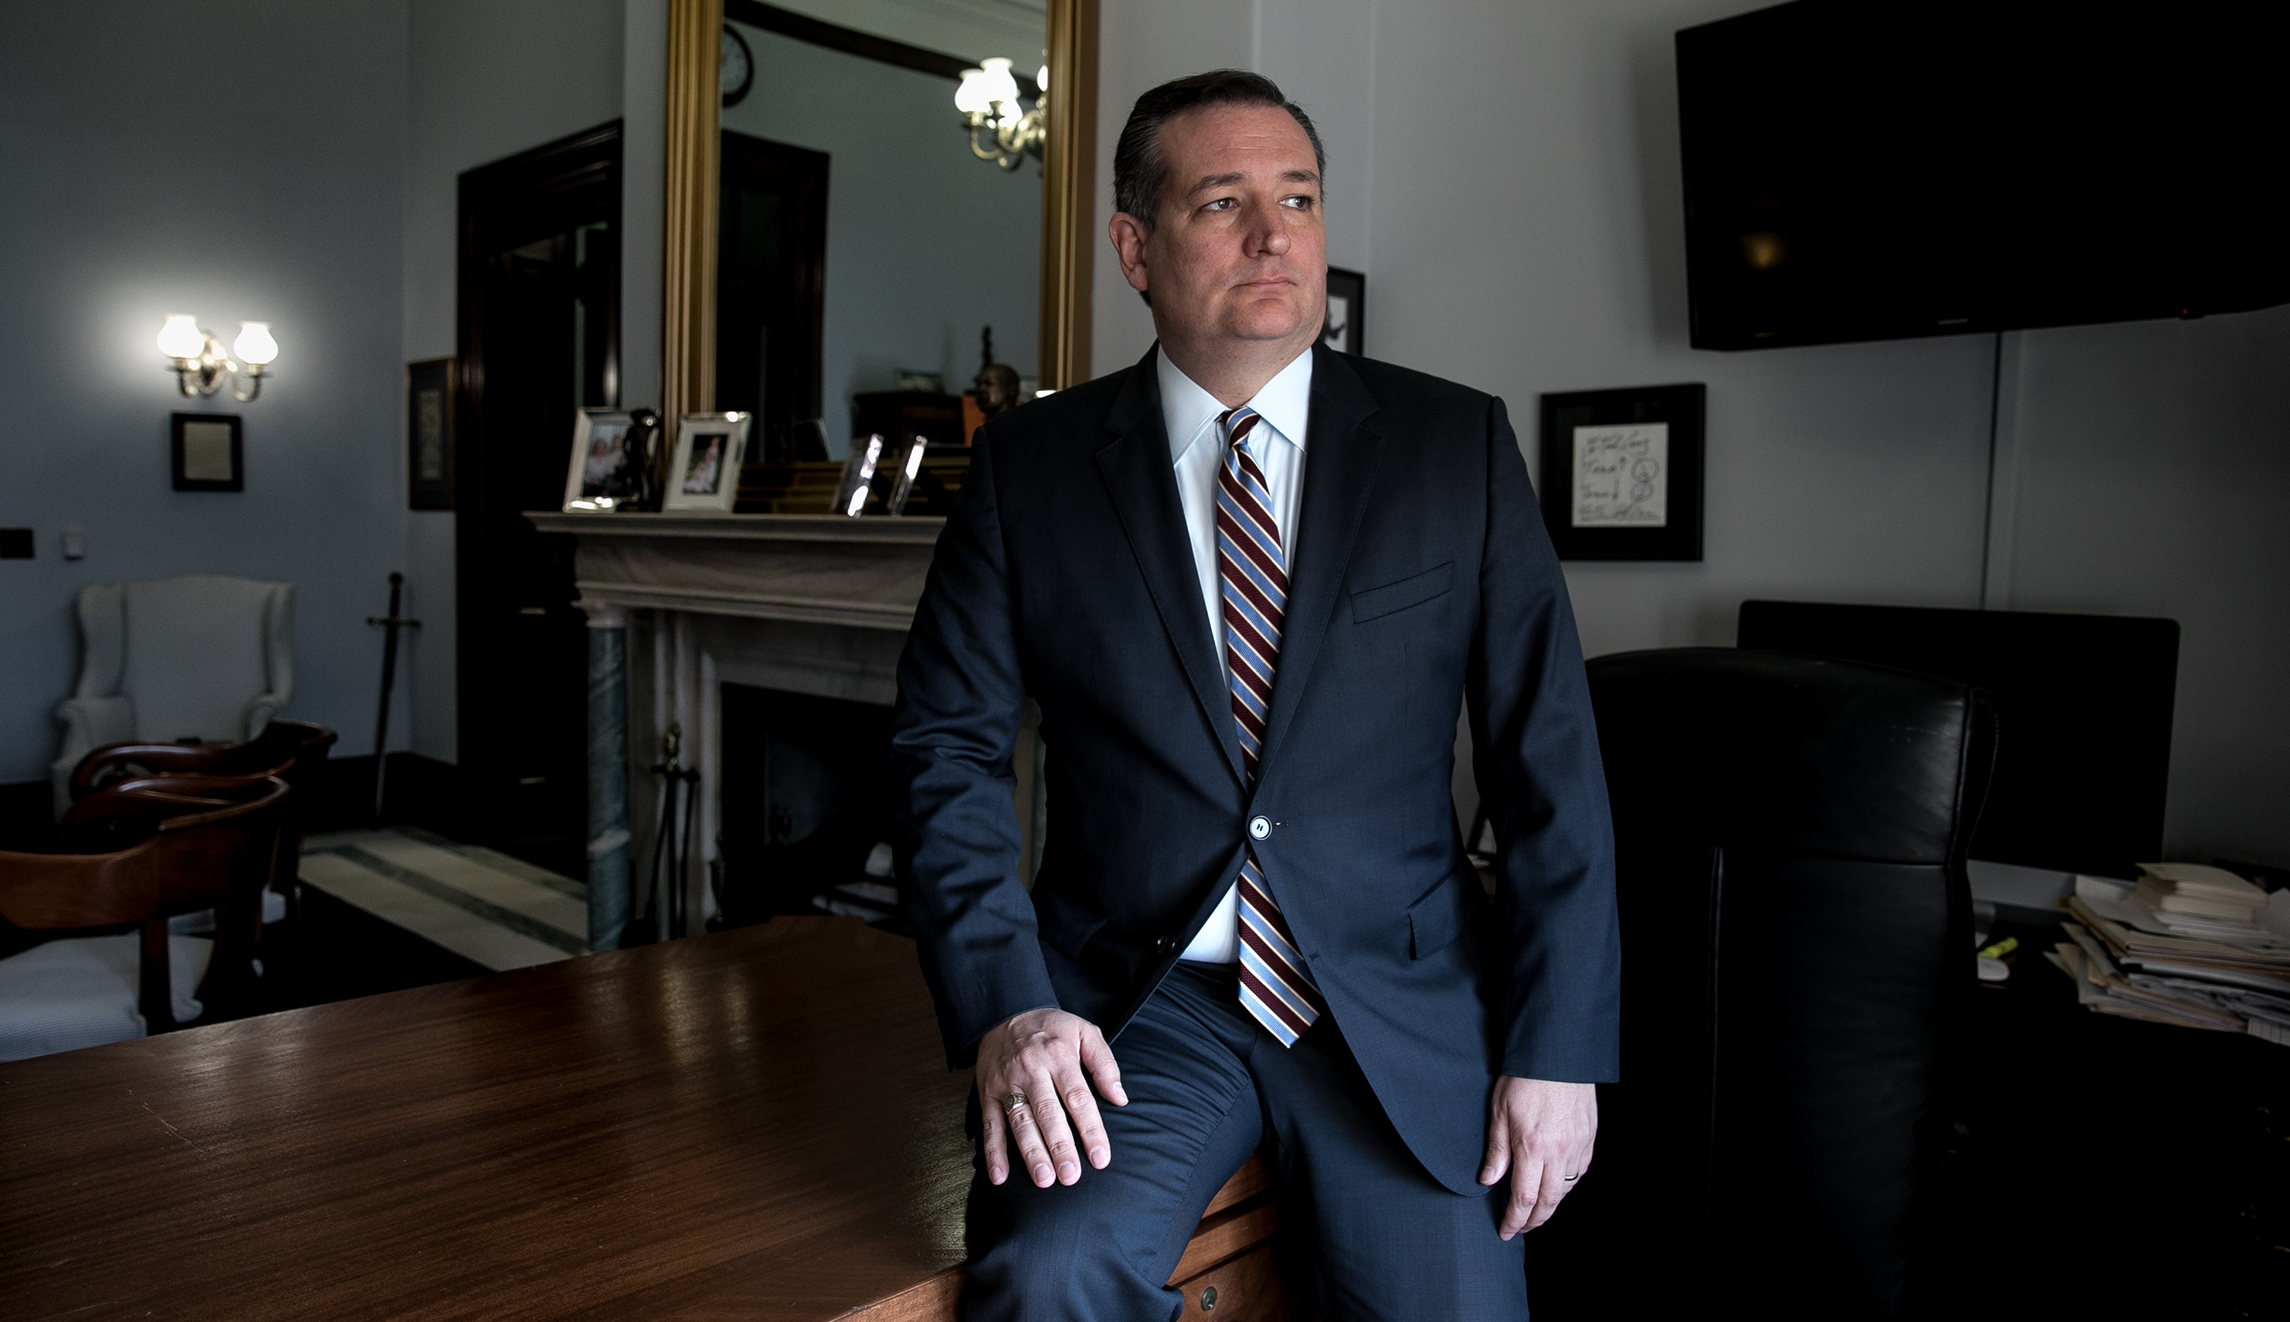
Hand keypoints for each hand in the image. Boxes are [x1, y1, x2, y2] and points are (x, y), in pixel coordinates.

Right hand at [976, 1008, 1128, 1188]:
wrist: (1004, 1011)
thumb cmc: (1051, 1028)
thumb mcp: (1085, 1031)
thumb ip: (1105, 1064)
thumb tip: (1120, 1098)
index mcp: (1059, 1056)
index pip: (1078, 1098)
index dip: (1090, 1130)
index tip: (1100, 1158)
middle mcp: (1032, 1070)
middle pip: (1048, 1113)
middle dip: (1060, 1147)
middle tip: (1070, 1176)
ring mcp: (1007, 1083)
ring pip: (1020, 1122)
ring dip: (1030, 1152)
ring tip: (1043, 1179)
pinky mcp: (986, 1092)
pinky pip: (989, 1124)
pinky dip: (992, 1152)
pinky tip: (999, 1176)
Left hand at [1478, 1076, 1596, 1238]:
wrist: (1558, 1054)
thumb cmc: (1525, 1078)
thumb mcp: (1499, 1112)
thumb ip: (1497, 1150)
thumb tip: (1489, 1181)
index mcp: (1532, 1147)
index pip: (1523, 1199)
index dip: (1514, 1220)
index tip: (1505, 1231)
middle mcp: (1559, 1152)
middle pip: (1548, 1202)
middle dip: (1532, 1221)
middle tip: (1520, 1228)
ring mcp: (1578, 1146)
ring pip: (1566, 1190)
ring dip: (1550, 1205)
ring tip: (1535, 1210)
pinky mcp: (1589, 1138)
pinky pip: (1580, 1172)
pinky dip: (1567, 1185)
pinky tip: (1556, 1185)